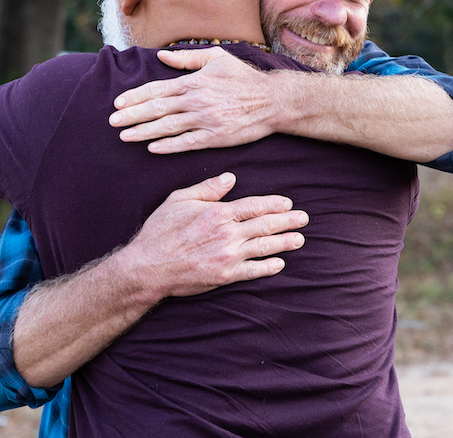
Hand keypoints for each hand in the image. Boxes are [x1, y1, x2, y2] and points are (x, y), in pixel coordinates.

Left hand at [109, 48, 277, 153]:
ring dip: (143, 132)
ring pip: (167, 127)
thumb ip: (187, 59)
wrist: (272, 100)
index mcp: (194, 81)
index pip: (157, 89)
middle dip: (131, 116)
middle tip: (112, 121)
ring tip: (124, 136)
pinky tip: (152, 148)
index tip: (118, 103)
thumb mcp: (216, 59)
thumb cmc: (244, 78)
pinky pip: (186, 143)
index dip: (135, 97)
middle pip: (157, 109)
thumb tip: (161, 57)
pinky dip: (168, 145)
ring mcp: (205, 120)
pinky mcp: (215, 137)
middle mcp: (196, 100)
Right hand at [125, 172, 307, 297]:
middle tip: (304, 218)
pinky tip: (279, 263)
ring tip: (299, 239)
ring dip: (284, 243)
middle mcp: (227, 234)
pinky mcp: (224, 276)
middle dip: (287, 221)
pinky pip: (253, 271)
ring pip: (263, 248)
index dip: (273, 204)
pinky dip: (268, 267)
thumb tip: (230, 178)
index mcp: (218, 213)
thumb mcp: (180, 200)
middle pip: (264, 225)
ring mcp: (228, 256)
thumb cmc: (161, 230)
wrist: (148, 266)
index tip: (288, 203)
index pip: (254, 206)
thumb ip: (207, 189)